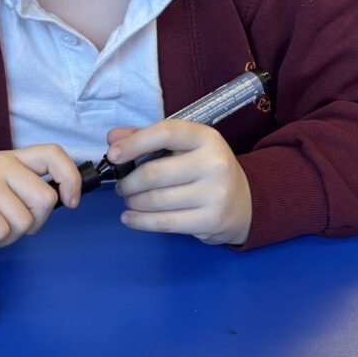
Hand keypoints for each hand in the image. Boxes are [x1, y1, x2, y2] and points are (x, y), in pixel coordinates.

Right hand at [0, 146, 80, 271]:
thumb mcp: (2, 203)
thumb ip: (28, 196)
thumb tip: (67, 199)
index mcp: (8, 161)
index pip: (53, 154)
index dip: (70, 178)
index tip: (70, 202)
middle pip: (44, 198)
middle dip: (30, 224)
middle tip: (1, 225)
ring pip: (22, 221)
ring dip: (4, 237)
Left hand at [106, 121, 251, 245]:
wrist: (244, 202)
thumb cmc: (205, 169)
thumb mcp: (185, 147)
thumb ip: (148, 138)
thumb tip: (112, 138)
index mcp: (206, 138)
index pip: (165, 133)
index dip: (134, 143)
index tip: (112, 155)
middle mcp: (214, 163)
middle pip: (155, 173)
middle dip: (129, 182)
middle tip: (122, 187)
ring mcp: (215, 194)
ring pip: (156, 200)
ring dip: (133, 202)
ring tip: (129, 200)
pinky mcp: (210, 221)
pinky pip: (165, 223)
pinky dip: (140, 221)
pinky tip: (129, 218)